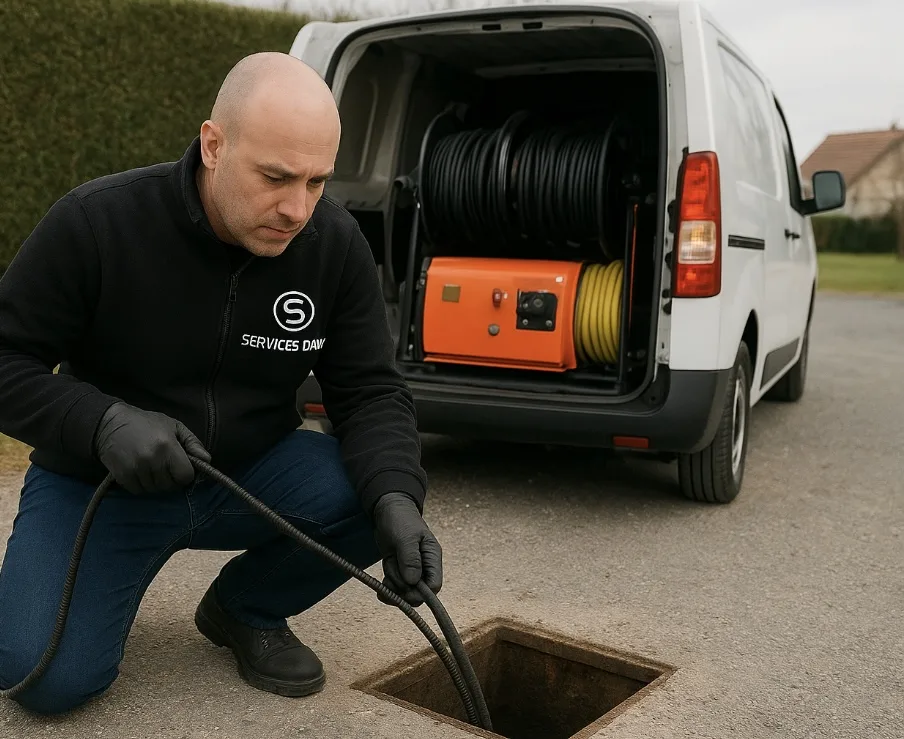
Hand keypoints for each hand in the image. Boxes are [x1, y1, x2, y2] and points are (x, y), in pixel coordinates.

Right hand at [93, 401, 210, 494]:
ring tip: (151, 467)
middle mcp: (152, 460)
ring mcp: (135, 469)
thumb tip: (207, 460)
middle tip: (165, 466)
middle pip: (170, 485)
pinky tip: (140, 471)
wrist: (110, 424)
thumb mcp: (174, 426)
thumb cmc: (146, 423)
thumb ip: (193, 443)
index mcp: (167, 446)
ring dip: (156, 483)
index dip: (185, 474)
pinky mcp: (122, 476)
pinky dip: (142, 485)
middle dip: (171, 479)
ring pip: (155, 490)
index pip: (185, 476)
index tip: (181, 467)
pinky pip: (139, 491)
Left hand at [372, 492, 442, 606]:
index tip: (405, 588)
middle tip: (390, 580)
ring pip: (405, 592)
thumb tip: (413, 582)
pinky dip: (387, 589)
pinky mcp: (399, 571)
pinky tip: (381, 585)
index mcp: (432, 557)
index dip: (421, 593)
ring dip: (393, 587)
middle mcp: (424, 567)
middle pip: (419, 594)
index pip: (434, 585)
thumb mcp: (405, 537)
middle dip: (403, 591)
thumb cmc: (400, 519)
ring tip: (388, 568)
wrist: (387, 511)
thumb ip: (410, 558)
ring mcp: (411, 570)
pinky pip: (395, 589)